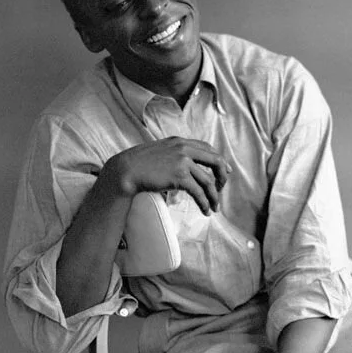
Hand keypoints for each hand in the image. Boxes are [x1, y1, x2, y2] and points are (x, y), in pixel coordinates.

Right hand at [100, 136, 230, 214]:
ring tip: (214, 208)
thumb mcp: (160, 151)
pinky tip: (205, 210)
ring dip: (214, 196)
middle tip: (221, 189)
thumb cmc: (139, 163)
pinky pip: (199, 192)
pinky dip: (204, 203)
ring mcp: (182, 162)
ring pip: (208, 181)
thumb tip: (187, 166)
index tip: (225, 171)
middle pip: (215, 161)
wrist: (126, 170)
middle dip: (222, 177)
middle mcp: (184, 148)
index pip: (207, 148)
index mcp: (180, 141)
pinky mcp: (179, 176)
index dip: (219, 160)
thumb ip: (174, 153)